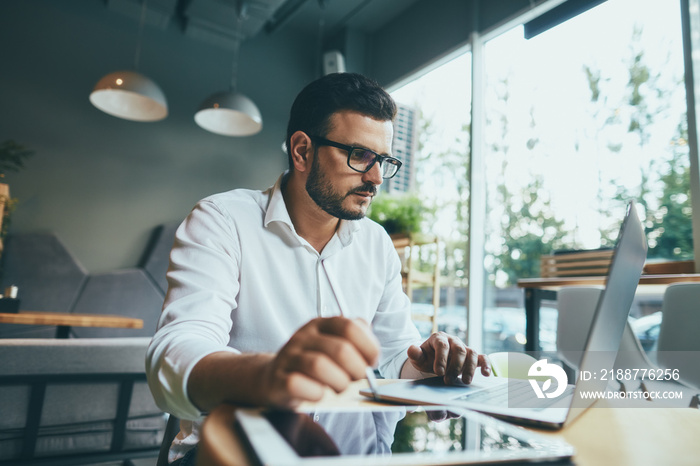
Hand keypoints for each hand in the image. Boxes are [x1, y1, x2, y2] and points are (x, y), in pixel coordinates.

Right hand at [262, 317, 378, 407]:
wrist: (274, 379)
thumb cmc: (313, 365)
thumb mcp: (333, 345)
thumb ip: (355, 340)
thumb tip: (372, 352)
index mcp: (321, 325)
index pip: (350, 326)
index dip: (368, 347)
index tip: (371, 362)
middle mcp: (304, 336)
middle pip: (340, 349)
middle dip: (357, 369)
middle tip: (356, 379)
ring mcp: (289, 356)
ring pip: (319, 365)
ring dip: (338, 383)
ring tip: (340, 389)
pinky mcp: (277, 379)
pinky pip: (296, 384)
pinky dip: (314, 393)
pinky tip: (319, 395)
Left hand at [406, 332, 489, 384]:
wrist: (434, 361)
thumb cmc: (426, 359)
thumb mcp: (418, 358)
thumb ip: (414, 354)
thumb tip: (411, 349)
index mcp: (439, 338)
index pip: (442, 344)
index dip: (441, 358)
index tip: (438, 372)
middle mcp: (453, 341)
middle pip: (458, 349)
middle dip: (455, 366)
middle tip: (449, 380)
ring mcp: (464, 348)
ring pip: (472, 353)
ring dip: (470, 367)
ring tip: (465, 382)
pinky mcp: (473, 357)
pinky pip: (483, 358)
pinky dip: (486, 365)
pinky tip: (487, 374)